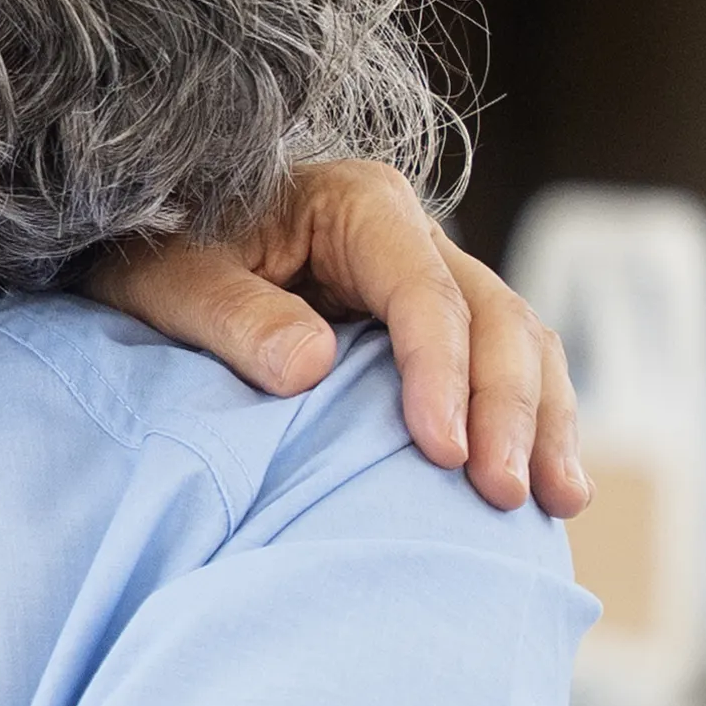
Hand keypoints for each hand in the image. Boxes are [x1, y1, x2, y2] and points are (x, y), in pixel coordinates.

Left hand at [101, 156, 581, 515]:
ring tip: (556, 500)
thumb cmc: (156, 251)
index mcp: (355, 205)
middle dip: (508, 408)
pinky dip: (530, 423)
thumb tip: (310, 364)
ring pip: (517, 342)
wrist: (150, 240)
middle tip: (504, 494)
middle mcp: (408, 236)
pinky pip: (500, 368)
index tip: (441, 451)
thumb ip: (233, 316)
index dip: (441, 372)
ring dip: (542, 421)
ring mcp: (428, 278)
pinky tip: (547, 488)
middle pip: (491, 318)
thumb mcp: (168, 278)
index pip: (422, 292)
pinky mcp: (431, 328)